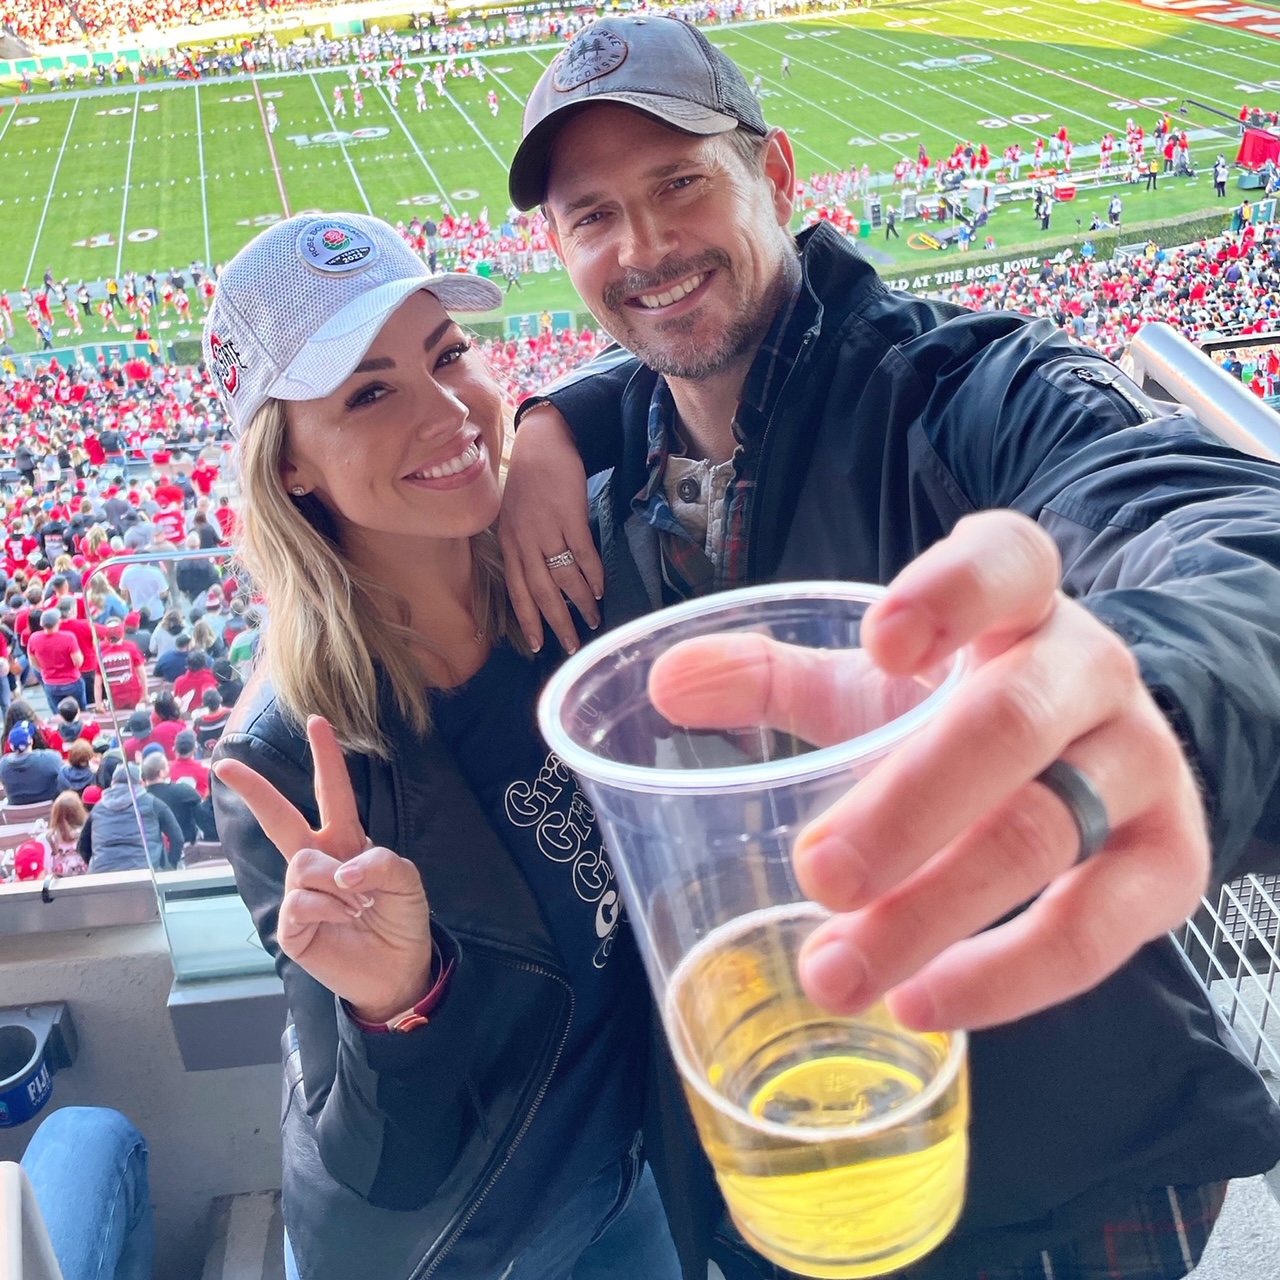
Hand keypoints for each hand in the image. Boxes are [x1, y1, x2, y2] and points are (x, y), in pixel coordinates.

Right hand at [213, 715, 432, 1023]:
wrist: (399, 968)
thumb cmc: (401, 918)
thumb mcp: (407, 881)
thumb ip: (380, 863)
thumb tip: (339, 871)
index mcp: (347, 841)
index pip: (334, 792)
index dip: (326, 758)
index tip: (317, 722)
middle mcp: (318, 860)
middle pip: (280, 817)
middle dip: (254, 789)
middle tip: (223, 764)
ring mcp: (300, 892)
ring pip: (302, 863)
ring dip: (335, 883)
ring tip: (357, 907)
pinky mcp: (291, 925)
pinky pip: (301, 900)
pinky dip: (327, 908)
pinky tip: (341, 922)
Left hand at [499, 404, 602, 653]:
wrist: (544, 443)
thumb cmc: (530, 481)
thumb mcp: (513, 516)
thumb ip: (522, 546)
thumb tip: (538, 578)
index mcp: (509, 543)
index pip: (516, 591)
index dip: (527, 620)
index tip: (536, 645)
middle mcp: (524, 541)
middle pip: (541, 592)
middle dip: (557, 623)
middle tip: (571, 645)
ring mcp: (547, 529)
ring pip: (564, 578)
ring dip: (580, 602)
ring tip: (592, 619)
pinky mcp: (570, 517)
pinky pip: (583, 555)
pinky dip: (593, 576)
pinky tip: (601, 590)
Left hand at [648, 511, 1209, 1030]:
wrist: (1092, 751)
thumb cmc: (956, 706)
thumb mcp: (868, 681)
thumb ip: (771, 676)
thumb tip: (666, 684)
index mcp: (1015, 603)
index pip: (1007, 564)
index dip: (951, 594)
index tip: (880, 643)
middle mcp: (1088, 671)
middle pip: (1008, 725)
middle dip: (907, 806)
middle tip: (816, 874)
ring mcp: (1139, 765)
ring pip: (1043, 835)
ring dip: (931, 912)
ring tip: (836, 972)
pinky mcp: (1170, 860)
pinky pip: (1096, 929)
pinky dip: (1006, 978)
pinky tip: (921, 1003)